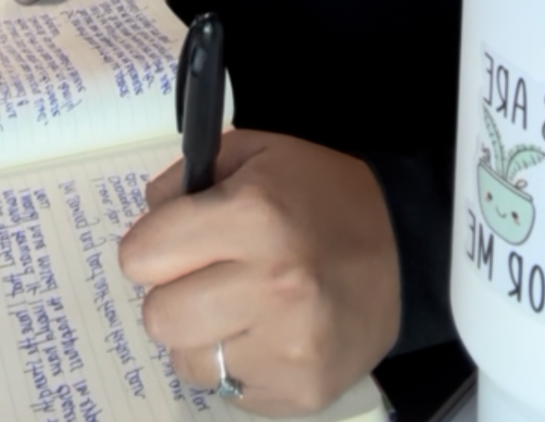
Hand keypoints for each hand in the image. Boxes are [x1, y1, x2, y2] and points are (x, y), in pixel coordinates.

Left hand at [118, 130, 400, 416]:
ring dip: (205, 336)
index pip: (140, 256)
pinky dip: (242, 364)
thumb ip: (187, 179)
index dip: (151, 246)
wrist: (405, 244)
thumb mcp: (256, 153)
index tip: (175, 241)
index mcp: (254, 215)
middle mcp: (272, 284)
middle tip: (210, 276)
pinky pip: (232, 392)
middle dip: (174, 293)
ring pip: (190, 362)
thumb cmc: (321, 193)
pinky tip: (272, 331)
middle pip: (158, 317)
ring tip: (244, 306)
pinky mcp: (305, 389)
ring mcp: (290, 346)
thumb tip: (147, 219)